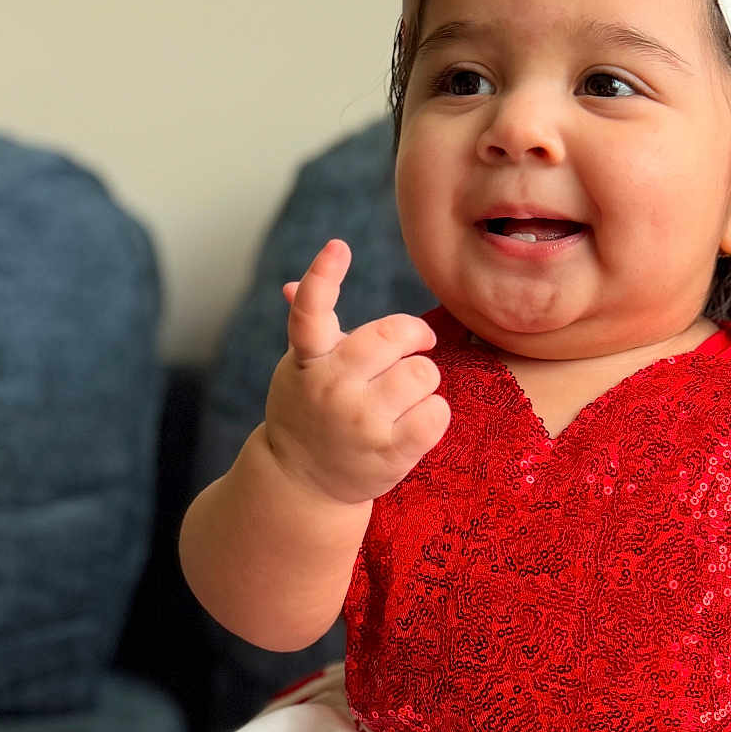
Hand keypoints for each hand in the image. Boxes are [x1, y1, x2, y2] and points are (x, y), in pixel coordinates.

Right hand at [264, 238, 451, 504]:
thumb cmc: (310, 414)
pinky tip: (416, 421)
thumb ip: (310, 329)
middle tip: (416, 346)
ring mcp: (361, 422)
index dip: (322, 276)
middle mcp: (332, 388)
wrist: (303, 484)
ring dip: (424, 381)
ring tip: (405, 396)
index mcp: (309, 360)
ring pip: (424, 374)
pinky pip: (438, 413)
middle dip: (414, 337)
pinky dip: (435, 412)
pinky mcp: (390, 452)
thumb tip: (292, 285)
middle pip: (395, 336)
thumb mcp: (301, 370)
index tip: (337, 247)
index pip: (310, 312)